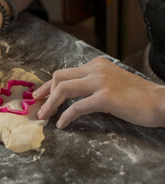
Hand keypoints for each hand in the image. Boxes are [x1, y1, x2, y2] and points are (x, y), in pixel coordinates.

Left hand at [33, 56, 164, 128]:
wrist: (160, 101)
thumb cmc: (136, 96)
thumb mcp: (110, 82)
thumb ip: (91, 83)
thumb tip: (69, 94)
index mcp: (95, 65)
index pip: (64, 72)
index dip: (48, 85)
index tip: (39, 95)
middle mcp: (95, 69)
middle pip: (59, 77)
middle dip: (44, 92)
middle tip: (37, 106)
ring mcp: (100, 82)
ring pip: (63, 89)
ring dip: (50, 104)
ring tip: (44, 116)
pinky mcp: (105, 97)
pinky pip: (77, 107)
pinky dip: (66, 116)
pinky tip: (63, 124)